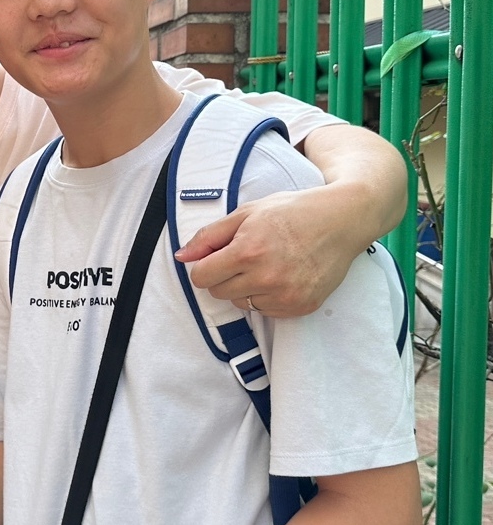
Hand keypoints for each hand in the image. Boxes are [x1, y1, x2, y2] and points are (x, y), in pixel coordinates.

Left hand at [174, 187, 354, 316]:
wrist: (341, 221)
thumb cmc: (292, 212)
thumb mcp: (246, 213)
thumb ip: (209, 236)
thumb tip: (182, 256)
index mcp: (247, 251)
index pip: (202, 278)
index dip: (205, 266)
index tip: (217, 257)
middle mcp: (266, 277)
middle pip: (218, 293)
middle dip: (224, 276)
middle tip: (245, 256)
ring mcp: (286, 295)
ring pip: (241, 304)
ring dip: (245, 288)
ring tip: (266, 264)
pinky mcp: (301, 307)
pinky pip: (266, 311)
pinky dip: (267, 297)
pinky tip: (282, 275)